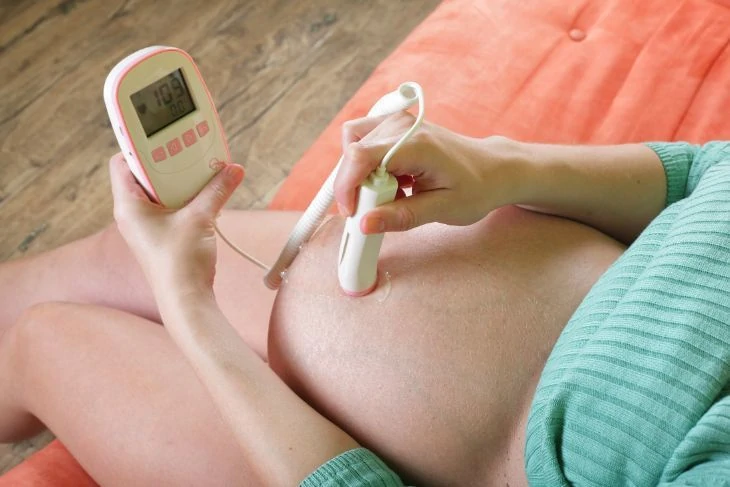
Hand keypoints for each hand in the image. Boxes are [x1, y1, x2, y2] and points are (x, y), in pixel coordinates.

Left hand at [109, 153, 243, 298]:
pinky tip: (206, 194)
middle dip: (169, 161)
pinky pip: (171, 206)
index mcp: (128, 206)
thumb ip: (217, 190)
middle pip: (145, 174)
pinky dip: (186, 197)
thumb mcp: (201, 218)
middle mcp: (133, 214)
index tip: (164, 138)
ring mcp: (147, 225)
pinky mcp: (162, 234)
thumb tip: (233, 169)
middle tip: (189, 151)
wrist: (186, 300)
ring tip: (201, 170)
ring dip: (181, 180)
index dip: (141, 148)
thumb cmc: (180, 263)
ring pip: (161, 190)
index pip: (124, 163)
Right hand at [333, 112, 521, 232]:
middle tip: (378, 210)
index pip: (361, 156)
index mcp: (417, 145)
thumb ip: (402, 217)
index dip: (347, 186)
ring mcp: (397, 123)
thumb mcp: (443, 209)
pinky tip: (393, 184)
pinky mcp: (394, 128)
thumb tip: (365, 224)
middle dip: (356, 186)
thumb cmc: (475, 188)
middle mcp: (402, 127)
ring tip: (390, 194)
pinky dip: (367, 168)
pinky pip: (363, 145)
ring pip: (353, 145)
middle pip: (353, 151)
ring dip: (361, 175)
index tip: (352, 213)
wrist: (493, 169)